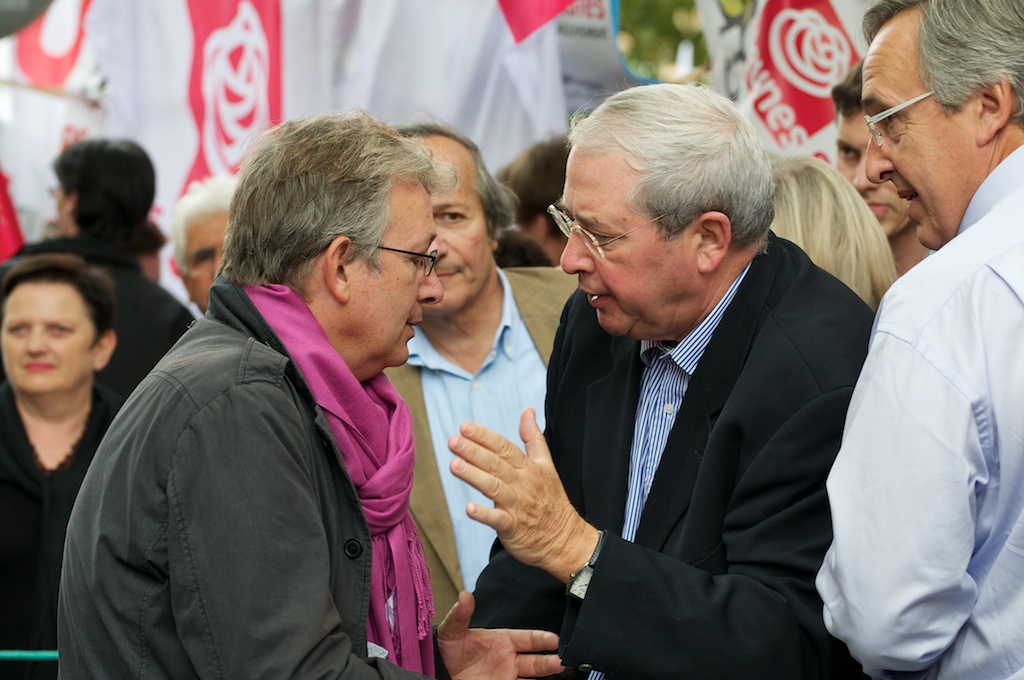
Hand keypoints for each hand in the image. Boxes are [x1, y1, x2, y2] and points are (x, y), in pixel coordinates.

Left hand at [437, 591, 563, 679]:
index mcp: (504, 640)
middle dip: (550, 661)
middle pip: (536, 661)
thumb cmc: (451, 648)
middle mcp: (510, 659)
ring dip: (546, 676)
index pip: (529, 638)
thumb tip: (465, 595)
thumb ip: (461, 614)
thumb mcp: (453, 630)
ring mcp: (508, 676)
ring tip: (559, 672)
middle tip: (562, 661)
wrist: (442, 669)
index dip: (543, 638)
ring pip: (533, 678)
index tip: (555, 640)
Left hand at [448, 409, 599, 581]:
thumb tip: (527, 411)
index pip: (504, 447)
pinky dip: (484, 514)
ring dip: (474, 476)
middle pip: (496, 464)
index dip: (484, 436)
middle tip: (453, 441)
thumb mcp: (546, 464)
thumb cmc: (551, 500)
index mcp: (528, 467)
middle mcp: (522, 483)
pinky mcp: (512, 527)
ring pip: (493, 487)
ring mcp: (517, 505)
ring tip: (454, 465)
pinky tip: (469, 508)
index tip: (465, 426)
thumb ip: (533, 437)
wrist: (565, 538)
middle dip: (473, 452)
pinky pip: (497, 519)